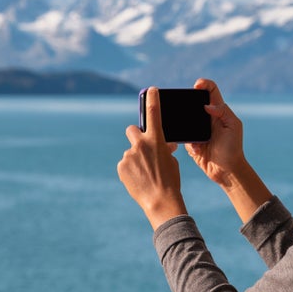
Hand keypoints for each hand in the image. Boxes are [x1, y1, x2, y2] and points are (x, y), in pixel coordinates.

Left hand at [118, 87, 187, 227]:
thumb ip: (163, 148)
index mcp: (156, 139)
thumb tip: (161, 145)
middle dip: (136, 136)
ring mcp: (129, 155)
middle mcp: (140, 144)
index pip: (154, 113)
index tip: (151, 90)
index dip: (152, 98)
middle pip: (132, 130)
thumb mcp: (171, 161)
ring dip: (136, 159)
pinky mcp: (121, 166)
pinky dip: (131, 170)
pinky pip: (125, 164)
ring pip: (131, 152)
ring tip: (145, 174)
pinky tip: (139, 179)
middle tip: (142, 146)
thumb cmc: (170, 180)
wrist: (160, 201)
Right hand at [185, 79, 247, 187]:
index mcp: (218, 111)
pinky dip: (190, 143)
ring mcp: (198, 131)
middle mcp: (207, 119)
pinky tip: (198, 150)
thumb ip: (223, 112)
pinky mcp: (191, 143)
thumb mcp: (233, 127)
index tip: (197, 85)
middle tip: (185, 107)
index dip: (204, 84)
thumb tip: (207, 105)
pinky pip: (183, 138)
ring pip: (184, 120)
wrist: (226, 171)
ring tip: (197, 137)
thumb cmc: (233, 148)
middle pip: (194, 103)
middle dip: (188, 103)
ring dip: (187, 126)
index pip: (211, 91)